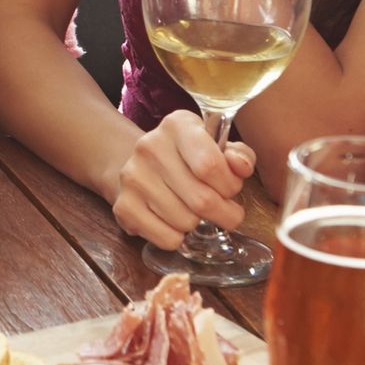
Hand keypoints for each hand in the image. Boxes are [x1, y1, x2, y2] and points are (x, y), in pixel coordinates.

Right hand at [111, 110, 256, 247]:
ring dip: (199, 225)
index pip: (210, 165)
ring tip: (195, 212)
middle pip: (202, 200)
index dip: (230, 186)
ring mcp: (133, 177)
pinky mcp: (123, 206)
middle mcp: (150, 147)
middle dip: (224, 214)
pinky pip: (167, 239)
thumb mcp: (218, 148)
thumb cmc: (190, 159)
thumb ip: (239, 156)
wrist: (142, 167)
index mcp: (177, 125)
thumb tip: (240, 167)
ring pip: (186, 222)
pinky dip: (179, 238)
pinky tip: (175, 222)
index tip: (231, 189)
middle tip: (226, 212)